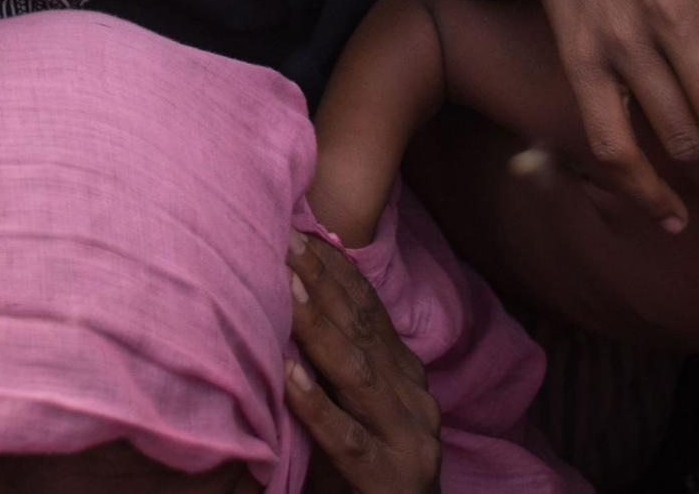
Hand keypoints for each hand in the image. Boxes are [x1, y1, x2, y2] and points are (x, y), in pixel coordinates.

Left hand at [287, 232, 440, 493]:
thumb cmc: (368, 475)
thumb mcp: (359, 410)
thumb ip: (339, 367)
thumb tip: (293, 302)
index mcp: (407, 379)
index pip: (371, 312)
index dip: (337, 270)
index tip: (302, 229)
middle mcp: (414, 401)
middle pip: (363, 331)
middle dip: (323, 281)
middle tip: (284, 236)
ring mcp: (408, 440)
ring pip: (357, 373)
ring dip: (318, 326)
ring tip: (286, 285)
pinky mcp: (389, 480)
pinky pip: (346, 438)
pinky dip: (315, 404)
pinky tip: (288, 375)